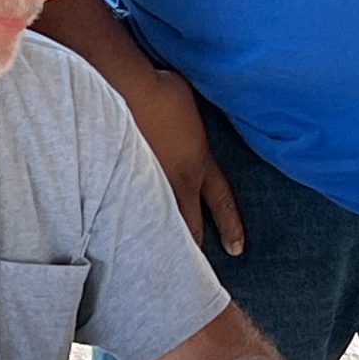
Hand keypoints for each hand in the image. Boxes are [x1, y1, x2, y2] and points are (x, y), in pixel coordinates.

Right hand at [122, 66, 243, 255]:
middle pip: (190, 225)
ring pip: (160, 224)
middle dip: (194, 246)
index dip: (231, 225)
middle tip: (195, 271)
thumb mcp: (192, 105)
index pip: (222, 201)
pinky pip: (129, 210)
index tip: (237, 248)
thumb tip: (187, 117)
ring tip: (158, 262)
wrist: (129, 88)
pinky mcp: (123, 181)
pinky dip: (129, 223)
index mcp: (199, 162)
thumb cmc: (163, 89)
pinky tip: (121, 239)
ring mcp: (149, 184)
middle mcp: (177, 181)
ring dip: (160, 240)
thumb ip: (192, 122)